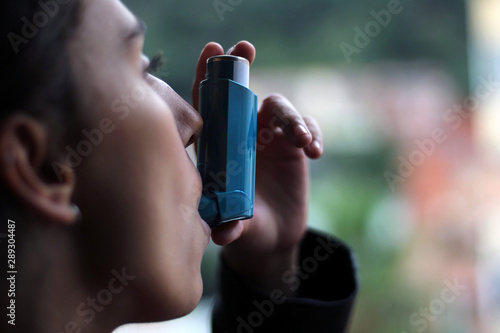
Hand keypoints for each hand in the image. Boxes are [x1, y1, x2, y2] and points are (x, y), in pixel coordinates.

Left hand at [192, 41, 323, 292]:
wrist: (273, 237)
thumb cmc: (246, 228)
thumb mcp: (238, 228)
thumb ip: (231, 227)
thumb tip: (225, 233)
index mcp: (221, 149)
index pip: (209, 107)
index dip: (208, 78)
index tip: (213, 50)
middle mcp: (243, 136)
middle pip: (242, 93)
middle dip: (243, 68)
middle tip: (246, 48)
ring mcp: (270, 139)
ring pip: (280, 109)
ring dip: (291, 118)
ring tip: (301, 142)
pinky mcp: (294, 148)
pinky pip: (306, 127)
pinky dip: (312, 133)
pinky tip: (315, 151)